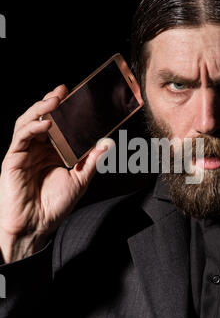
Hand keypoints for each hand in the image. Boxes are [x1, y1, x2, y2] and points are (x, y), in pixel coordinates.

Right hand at [0, 85, 106, 262]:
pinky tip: (45, 123)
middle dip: (51, 102)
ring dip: (41, 109)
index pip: (58, 125)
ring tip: (55, 101)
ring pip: (28, 122)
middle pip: (42, 118)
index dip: (64, 110)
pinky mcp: (13, 159)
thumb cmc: (55, 205)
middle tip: (64, 91)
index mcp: (52, 151)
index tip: (76, 96)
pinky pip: (21, 137)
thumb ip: (91, 160)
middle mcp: (38, 148)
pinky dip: (32, 127)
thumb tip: (107, 142)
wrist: (36, 226)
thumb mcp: (79, 180)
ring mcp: (24, 152)